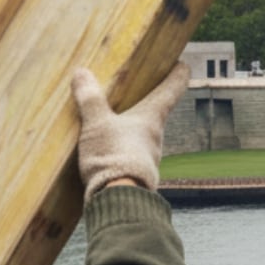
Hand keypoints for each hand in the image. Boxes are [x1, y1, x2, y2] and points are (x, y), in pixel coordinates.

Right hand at [72, 64, 189, 197]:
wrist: (118, 200)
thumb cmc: (113, 155)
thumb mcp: (96, 124)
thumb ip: (90, 99)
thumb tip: (82, 72)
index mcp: (152, 117)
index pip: (172, 89)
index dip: (178, 74)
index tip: (183, 64)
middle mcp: (156, 136)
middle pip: (157, 112)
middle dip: (148, 101)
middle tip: (138, 88)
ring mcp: (148, 157)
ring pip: (142, 135)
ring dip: (132, 126)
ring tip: (113, 119)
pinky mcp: (137, 174)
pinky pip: (131, 153)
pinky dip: (122, 146)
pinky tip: (107, 149)